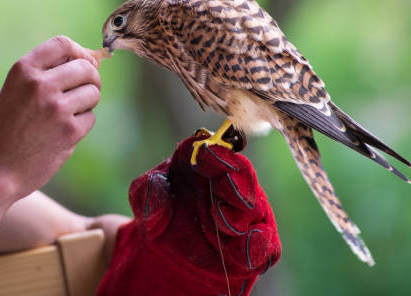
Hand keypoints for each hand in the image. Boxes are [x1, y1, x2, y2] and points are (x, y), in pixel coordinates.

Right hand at [0, 36, 100, 198]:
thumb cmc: (9, 128)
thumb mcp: (17, 90)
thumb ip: (49, 71)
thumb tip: (93, 60)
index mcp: (23, 69)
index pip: (63, 44)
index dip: (79, 52)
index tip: (82, 64)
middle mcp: (40, 84)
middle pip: (86, 67)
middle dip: (90, 79)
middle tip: (80, 94)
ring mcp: (56, 107)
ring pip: (93, 92)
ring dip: (86, 104)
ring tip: (66, 116)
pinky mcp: (69, 130)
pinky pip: (90, 118)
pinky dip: (81, 126)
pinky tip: (62, 134)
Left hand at [97, 133, 280, 295]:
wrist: (165, 259)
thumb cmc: (159, 220)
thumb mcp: (144, 204)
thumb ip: (147, 192)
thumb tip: (155, 183)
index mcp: (205, 166)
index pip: (216, 152)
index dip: (214, 152)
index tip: (205, 152)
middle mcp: (230, 185)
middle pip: (241, 176)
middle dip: (234, 178)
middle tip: (224, 182)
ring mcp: (246, 215)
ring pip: (255, 209)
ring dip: (242, 212)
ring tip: (225, 220)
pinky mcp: (257, 246)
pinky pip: (266, 244)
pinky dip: (259, 244)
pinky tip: (248, 243)